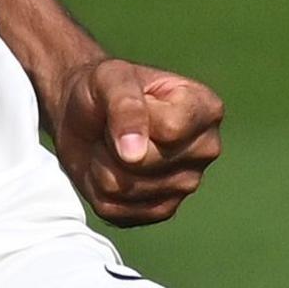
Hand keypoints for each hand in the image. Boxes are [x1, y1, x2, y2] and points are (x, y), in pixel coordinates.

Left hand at [48, 57, 224, 225]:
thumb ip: (126, 107)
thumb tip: (134, 154)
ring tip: (109, 145)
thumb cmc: (103, 89)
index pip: (170, 130)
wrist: (82, 115)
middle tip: (113, 125)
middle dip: (115, 143)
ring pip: (126, 188)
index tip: (125, 101)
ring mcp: (186, 185)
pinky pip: (117, 210)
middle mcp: (205, 150)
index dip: (134, 118)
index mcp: (206, 110)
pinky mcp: (161, 210)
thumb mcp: (111, 79)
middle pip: (147, 163)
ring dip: (103, 165)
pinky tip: (107, 167)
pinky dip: (98, 189)